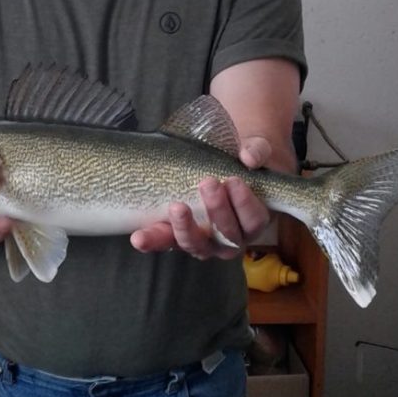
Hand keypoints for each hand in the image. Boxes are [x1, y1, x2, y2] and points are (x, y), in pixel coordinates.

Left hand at [129, 136, 272, 259]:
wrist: (217, 166)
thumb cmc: (239, 162)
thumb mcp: (254, 151)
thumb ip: (258, 151)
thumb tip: (249, 157)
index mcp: (251, 222)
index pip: (253, 221)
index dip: (245, 204)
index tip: (234, 181)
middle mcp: (228, 239)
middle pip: (226, 236)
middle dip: (217, 211)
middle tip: (208, 184)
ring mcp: (201, 241)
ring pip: (195, 245)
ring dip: (185, 228)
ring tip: (177, 207)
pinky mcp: (176, 236)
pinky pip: (165, 242)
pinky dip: (152, 240)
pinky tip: (139, 238)